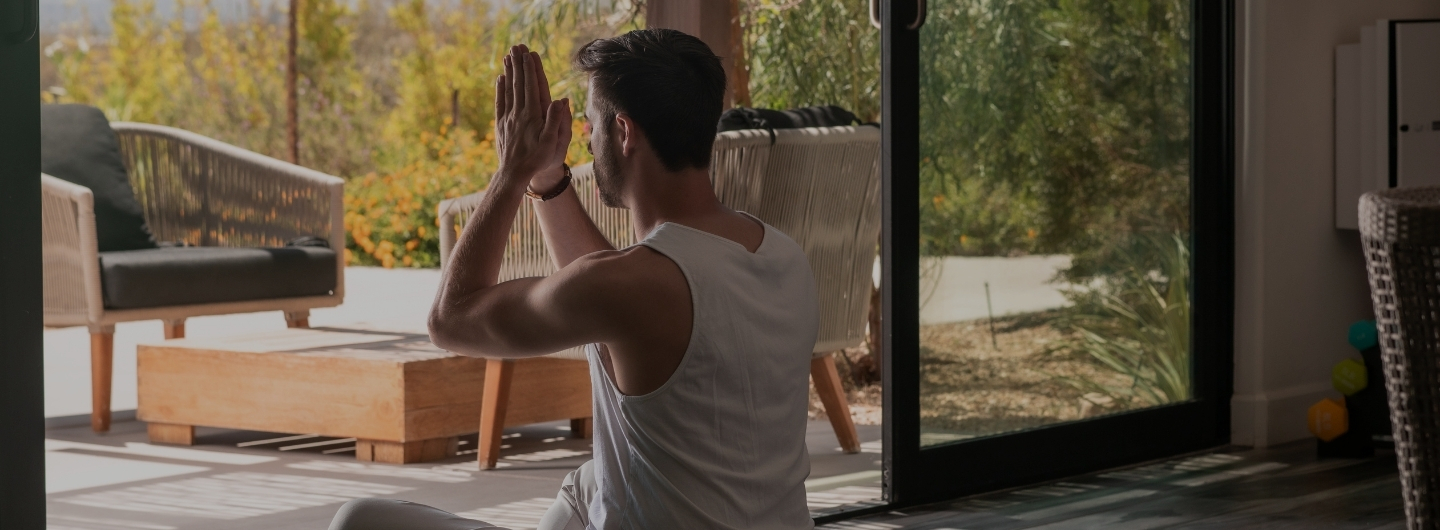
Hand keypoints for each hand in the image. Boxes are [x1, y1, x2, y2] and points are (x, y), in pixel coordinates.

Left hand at [494, 44, 572, 192]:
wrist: (514, 174)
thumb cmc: (538, 160)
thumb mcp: (552, 142)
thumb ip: (556, 120)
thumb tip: (561, 100)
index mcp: (532, 116)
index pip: (532, 87)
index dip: (531, 69)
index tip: (530, 53)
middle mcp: (518, 113)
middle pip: (518, 84)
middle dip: (518, 64)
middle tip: (517, 47)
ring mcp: (508, 118)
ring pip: (508, 90)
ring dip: (509, 71)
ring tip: (508, 55)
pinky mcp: (501, 124)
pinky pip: (500, 102)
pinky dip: (500, 89)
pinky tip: (500, 78)